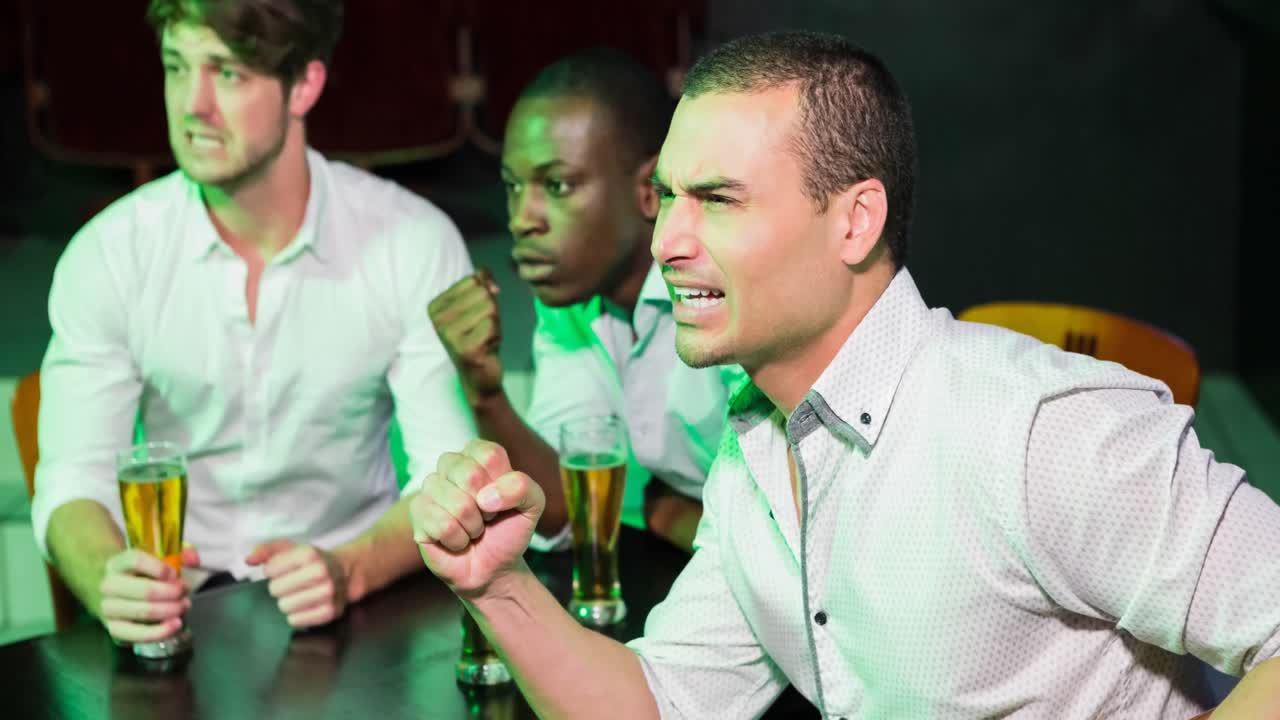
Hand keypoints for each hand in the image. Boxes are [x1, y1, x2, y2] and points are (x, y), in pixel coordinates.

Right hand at [97, 545, 198, 643]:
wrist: (117, 595)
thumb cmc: (144, 576)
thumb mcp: (159, 559)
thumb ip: (180, 554)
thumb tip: (194, 559)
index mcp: (117, 564)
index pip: (136, 561)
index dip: (161, 568)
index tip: (175, 575)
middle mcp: (108, 585)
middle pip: (145, 590)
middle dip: (173, 593)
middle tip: (185, 593)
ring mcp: (108, 609)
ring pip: (144, 611)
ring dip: (170, 610)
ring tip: (183, 606)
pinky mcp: (114, 629)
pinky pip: (138, 634)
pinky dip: (161, 631)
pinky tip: (175, 625)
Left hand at [245, 540, 347, 627]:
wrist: (343, 571)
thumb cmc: (312, 561)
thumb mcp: (290, 548)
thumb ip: (266, 550)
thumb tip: (249, 560)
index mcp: (309, 553)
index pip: (269, 571)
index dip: (274, 571)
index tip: (286, 570)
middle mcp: (320, 572)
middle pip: (275, 590)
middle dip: (281, 587)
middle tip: (294, 583)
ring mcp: (327, 592)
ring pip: (284, 607)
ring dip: (288, 602)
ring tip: (300, 594)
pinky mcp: (330, 611)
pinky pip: (295, 621)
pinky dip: (297, 616)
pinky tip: (305, 606)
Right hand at [411, 439, 544, 597]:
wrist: (492, 568)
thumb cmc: (508, 531)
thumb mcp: (532, 505)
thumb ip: (522, 487)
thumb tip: (485, 497)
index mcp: (477, 455)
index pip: (490, 455)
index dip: (503, 485)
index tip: (502, 501)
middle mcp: (450, 465)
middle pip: (470, 475)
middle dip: (487, 508)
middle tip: (486, 517)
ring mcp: (430, 487)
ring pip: (458, 504)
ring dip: (473, 527)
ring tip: (472, 529)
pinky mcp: (417, 512)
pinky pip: (442, 525)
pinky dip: (458, 540)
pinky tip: (457, 540)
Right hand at [428, 269, 502, 403]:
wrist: (479, 375)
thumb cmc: (479, 336)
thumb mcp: (479, 305)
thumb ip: (483, 284)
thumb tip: (488, 279)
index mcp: (436, 306)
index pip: (474, 280)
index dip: (486, 295)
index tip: (477, 315)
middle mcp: (438, 319)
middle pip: (483, 293)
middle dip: (492, 310)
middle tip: (482, 328)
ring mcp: (449, 335)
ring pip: (490, 308)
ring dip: (495, 324)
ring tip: (484, 337)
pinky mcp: (465, 349)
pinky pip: (492, 326)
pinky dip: (496, 336)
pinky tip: (487, 347)